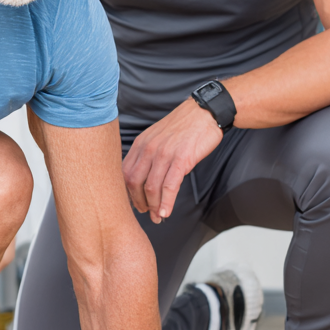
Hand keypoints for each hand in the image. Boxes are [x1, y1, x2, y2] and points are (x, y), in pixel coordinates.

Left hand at [123, 99, 223, 222]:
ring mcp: (164, 154)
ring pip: (151, 187)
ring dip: (153, 206)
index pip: (125, 172)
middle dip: (138, 202)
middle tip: (145, 212)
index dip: (127, 191)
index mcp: (140, 144)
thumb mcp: (157, 136)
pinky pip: (170, 185)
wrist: (205, 112)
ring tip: (158, 217)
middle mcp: (148, 149)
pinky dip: (167, 202)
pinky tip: (166, 212)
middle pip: (134, 182)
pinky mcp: (181, 159)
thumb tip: (143, 175)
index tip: (133, 202)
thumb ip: (148, 154)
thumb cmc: (183, 127)